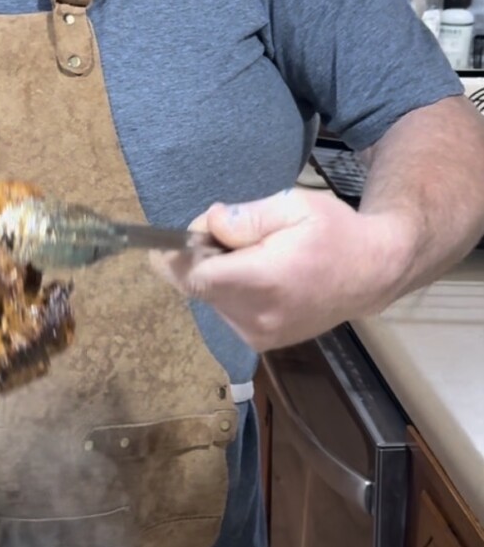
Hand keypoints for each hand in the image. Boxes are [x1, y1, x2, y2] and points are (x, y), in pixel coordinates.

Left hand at [154, 187, 413, 351]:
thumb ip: (248, 217)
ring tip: (253, 254)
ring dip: (216, 274)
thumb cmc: (335, 232)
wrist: (373, 273)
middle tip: (229, 232)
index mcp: (266, 280)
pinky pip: (226, 311)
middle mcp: (258, 315)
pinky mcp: (263, 341)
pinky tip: (258, 275)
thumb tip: (210, 225)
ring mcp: (260, 334)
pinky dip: (229, 290)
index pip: (196, 277)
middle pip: (199, 286)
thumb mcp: (295, 205)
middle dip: (201, 258)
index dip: (177, 257)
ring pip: (211, 299)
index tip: (174, 238)